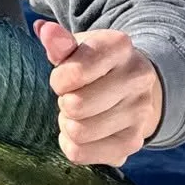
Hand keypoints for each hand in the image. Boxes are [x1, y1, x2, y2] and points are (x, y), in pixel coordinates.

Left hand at [34, 22, 163, 166]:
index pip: (73, 73)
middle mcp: (138, 77)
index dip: (59, 80)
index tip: (65, 78)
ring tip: (78, 114)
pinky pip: (82, 153)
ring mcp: (140, 112)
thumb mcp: (77, 47)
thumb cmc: (93, 64)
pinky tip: (81, 132)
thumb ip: (59, 42)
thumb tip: (44, 30)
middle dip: (64, 103)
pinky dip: (72, 145)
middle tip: (71, 97)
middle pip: (76, 106)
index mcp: (120, 46)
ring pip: (78, 132)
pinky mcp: (133, 142)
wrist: (130, 87)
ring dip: (67, 125)